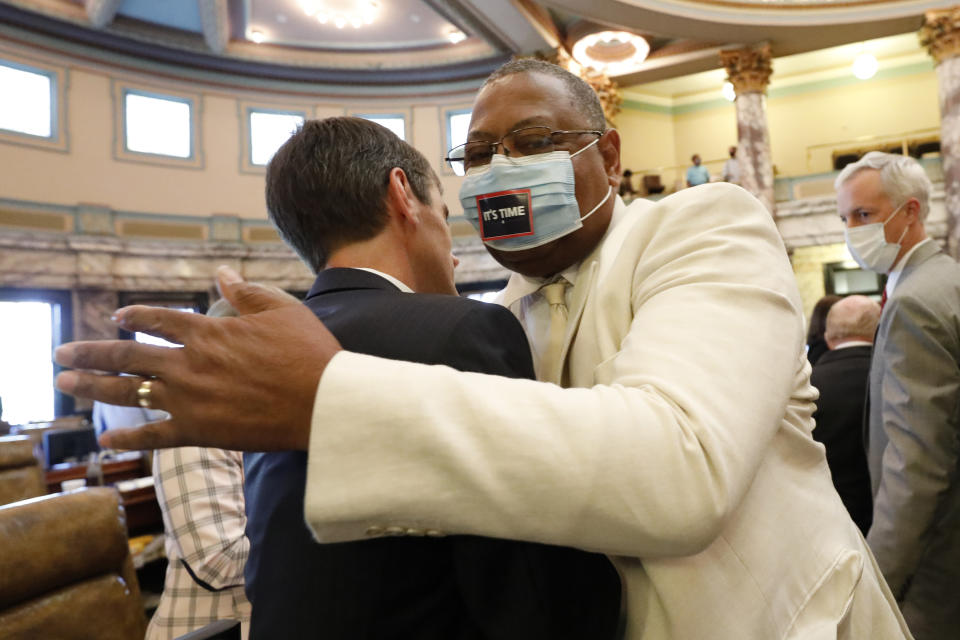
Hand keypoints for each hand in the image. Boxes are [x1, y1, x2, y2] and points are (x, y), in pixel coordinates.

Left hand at [55, 266, 341, 450]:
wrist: (322, 401)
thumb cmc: (308, 353)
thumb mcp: (281, 310)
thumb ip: (245, 292)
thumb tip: (220, 272)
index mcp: (208, 330)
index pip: (158, 319)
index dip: (134, 317)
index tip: (118, 317)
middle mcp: (188, 362)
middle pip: (126, 354)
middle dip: (89, 352)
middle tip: (60, 352)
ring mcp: (188, 398)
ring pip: (126, 392)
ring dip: (90, 385)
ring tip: (63, 382)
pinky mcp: (198, 431)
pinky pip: (153, 436)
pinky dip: (128, 440)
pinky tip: (107, 441)